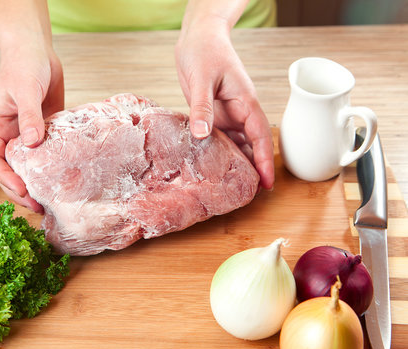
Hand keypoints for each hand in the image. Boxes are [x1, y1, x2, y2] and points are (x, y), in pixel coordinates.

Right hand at [0, 44, 63, 212]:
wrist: (37, 50)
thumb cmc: (23, 65)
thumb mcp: (24, 89)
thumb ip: (29, 116)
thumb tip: (33, 144)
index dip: (4, 178)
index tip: (21, 190)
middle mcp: (11, 135)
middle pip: (11, 169)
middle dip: (21, 189)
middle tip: (38, 205)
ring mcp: (29, 135)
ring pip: (30, 165)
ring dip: (38, 183)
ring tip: (52, 200)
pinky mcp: (47, 131)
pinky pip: (49, 153)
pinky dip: (54, 167)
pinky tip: (66, 178)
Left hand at [175, 18, 274, 189]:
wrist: (197, 37)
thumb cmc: (205, 50)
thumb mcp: (202, 79)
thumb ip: (203, 107)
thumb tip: (203, 134)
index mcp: (245, 102)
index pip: (259, 136)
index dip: (263, 161)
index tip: (267, 184)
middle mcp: (239, 111)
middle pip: (251, 145)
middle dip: (253, 168)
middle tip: (248, 194)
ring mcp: (227, 113)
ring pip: (236, 143)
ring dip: (237, 163)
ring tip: (232, 187)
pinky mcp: (213, 114)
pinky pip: (220, 137)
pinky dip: (219, 152)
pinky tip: (213, 166)